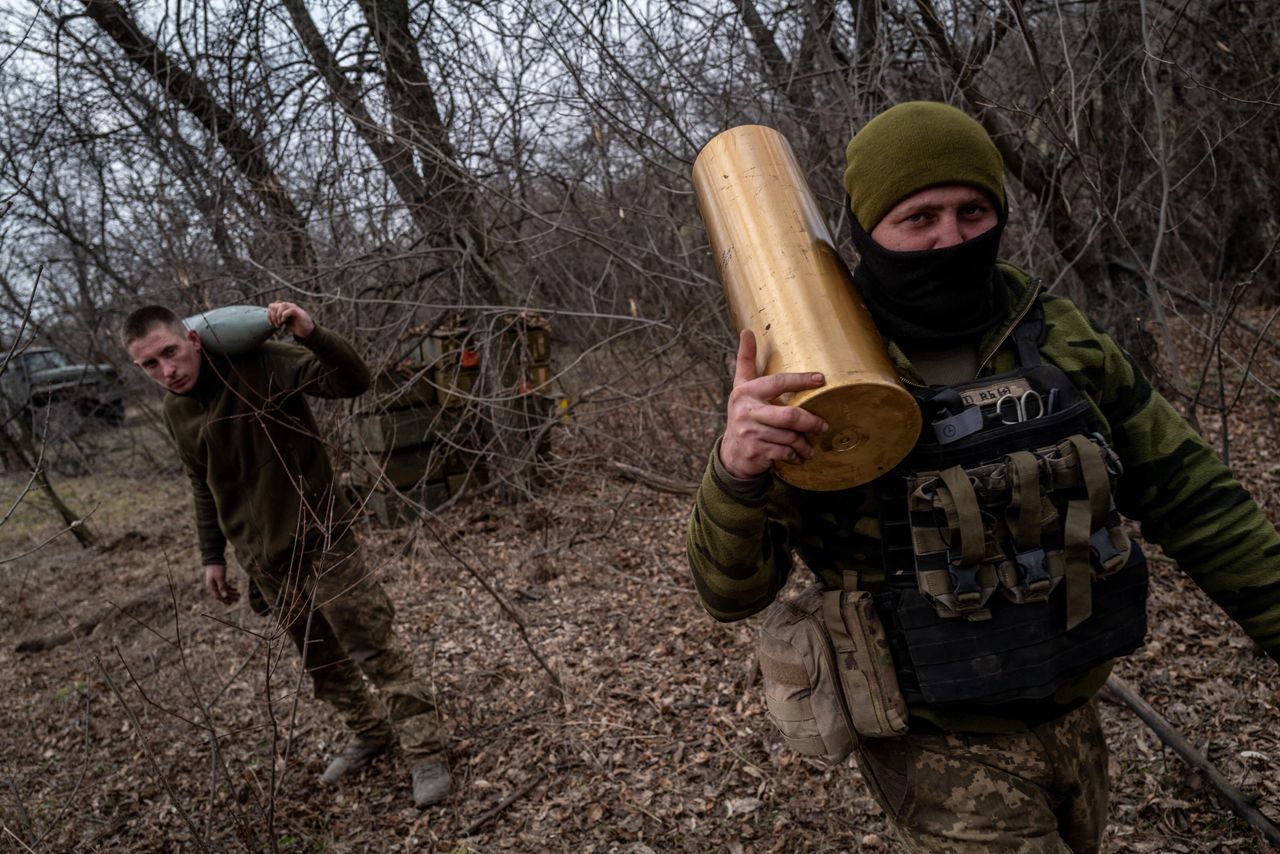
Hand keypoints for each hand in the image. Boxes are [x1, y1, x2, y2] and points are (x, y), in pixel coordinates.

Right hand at [205, 564, 240, 604]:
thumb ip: (222, 587)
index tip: (231, 602)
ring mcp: (216, 583)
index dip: (224, 600)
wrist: (214, 559)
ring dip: (231, 593)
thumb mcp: (220, 577)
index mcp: (211, 587)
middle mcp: (213, 586)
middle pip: (222, 594)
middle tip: (237, 599)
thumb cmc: (216, 568)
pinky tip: (235, 590)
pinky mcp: (219, 580)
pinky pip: (225, 586)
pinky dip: (230, 589)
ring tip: (238, 595)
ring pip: (224, 590)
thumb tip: (225, 596)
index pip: (218, 596)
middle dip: (230, 597)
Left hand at [266, 301, 314, 337]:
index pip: (272, 306)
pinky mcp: (297, 312)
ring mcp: (293, 307)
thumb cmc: (296, 325)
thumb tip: (270, 317)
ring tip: (280, 323)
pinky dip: (284, 316)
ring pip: (281, 306)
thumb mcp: (284, 321)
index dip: (269, 315)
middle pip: (274, 305)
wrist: (306, 330)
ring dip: (278, 316)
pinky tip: (285, 321)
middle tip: (276, 325)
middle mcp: (288, 305)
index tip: (271, 324)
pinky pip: (289, 310)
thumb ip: (278, 317)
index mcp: (284, 307)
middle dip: (272, 316)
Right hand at [719, 330, 828, 479]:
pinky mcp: (756, 452)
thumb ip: (746, 360)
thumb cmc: (743, 413)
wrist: (732, 452)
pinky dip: (796, 455)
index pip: (778, 382)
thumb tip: (747, 331)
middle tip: (823, 425)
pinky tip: (799, 455)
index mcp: (746, 392)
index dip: (801, 380)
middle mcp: (747, 412)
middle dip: (811, 421)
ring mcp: (750, 433)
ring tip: (812, 445)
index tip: (821, 379)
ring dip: (805, 443)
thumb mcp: (741, 387)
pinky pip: (785, 453)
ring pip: (790, 437)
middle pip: (789, 416)